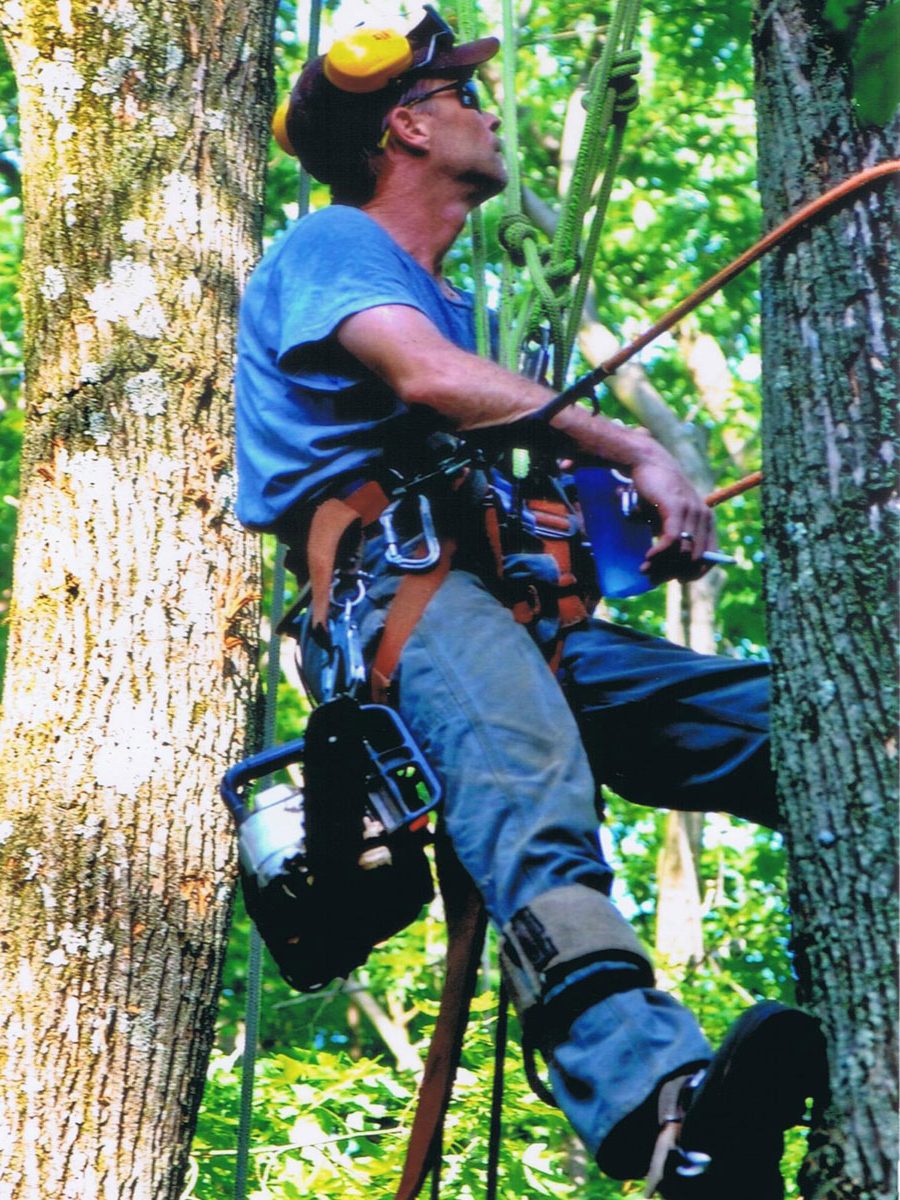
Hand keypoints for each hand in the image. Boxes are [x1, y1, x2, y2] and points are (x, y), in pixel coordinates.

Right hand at [629, 441, 716, 581]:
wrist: (648, 463)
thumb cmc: (657, 493)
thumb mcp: (669, 518)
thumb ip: (674, 538)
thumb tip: (668, 570)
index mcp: (707, 520)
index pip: (712, 556)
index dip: (696, 573)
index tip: (679, 580)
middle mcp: (704, 517)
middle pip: (695, 559)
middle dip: (674, 573)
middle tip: (654, 578)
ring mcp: (691, 511)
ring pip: (683, 552)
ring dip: (662, 566)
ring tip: (645, 570)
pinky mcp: (676, 507)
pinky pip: (672, 540)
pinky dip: (659, 553)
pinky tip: (647, 558)